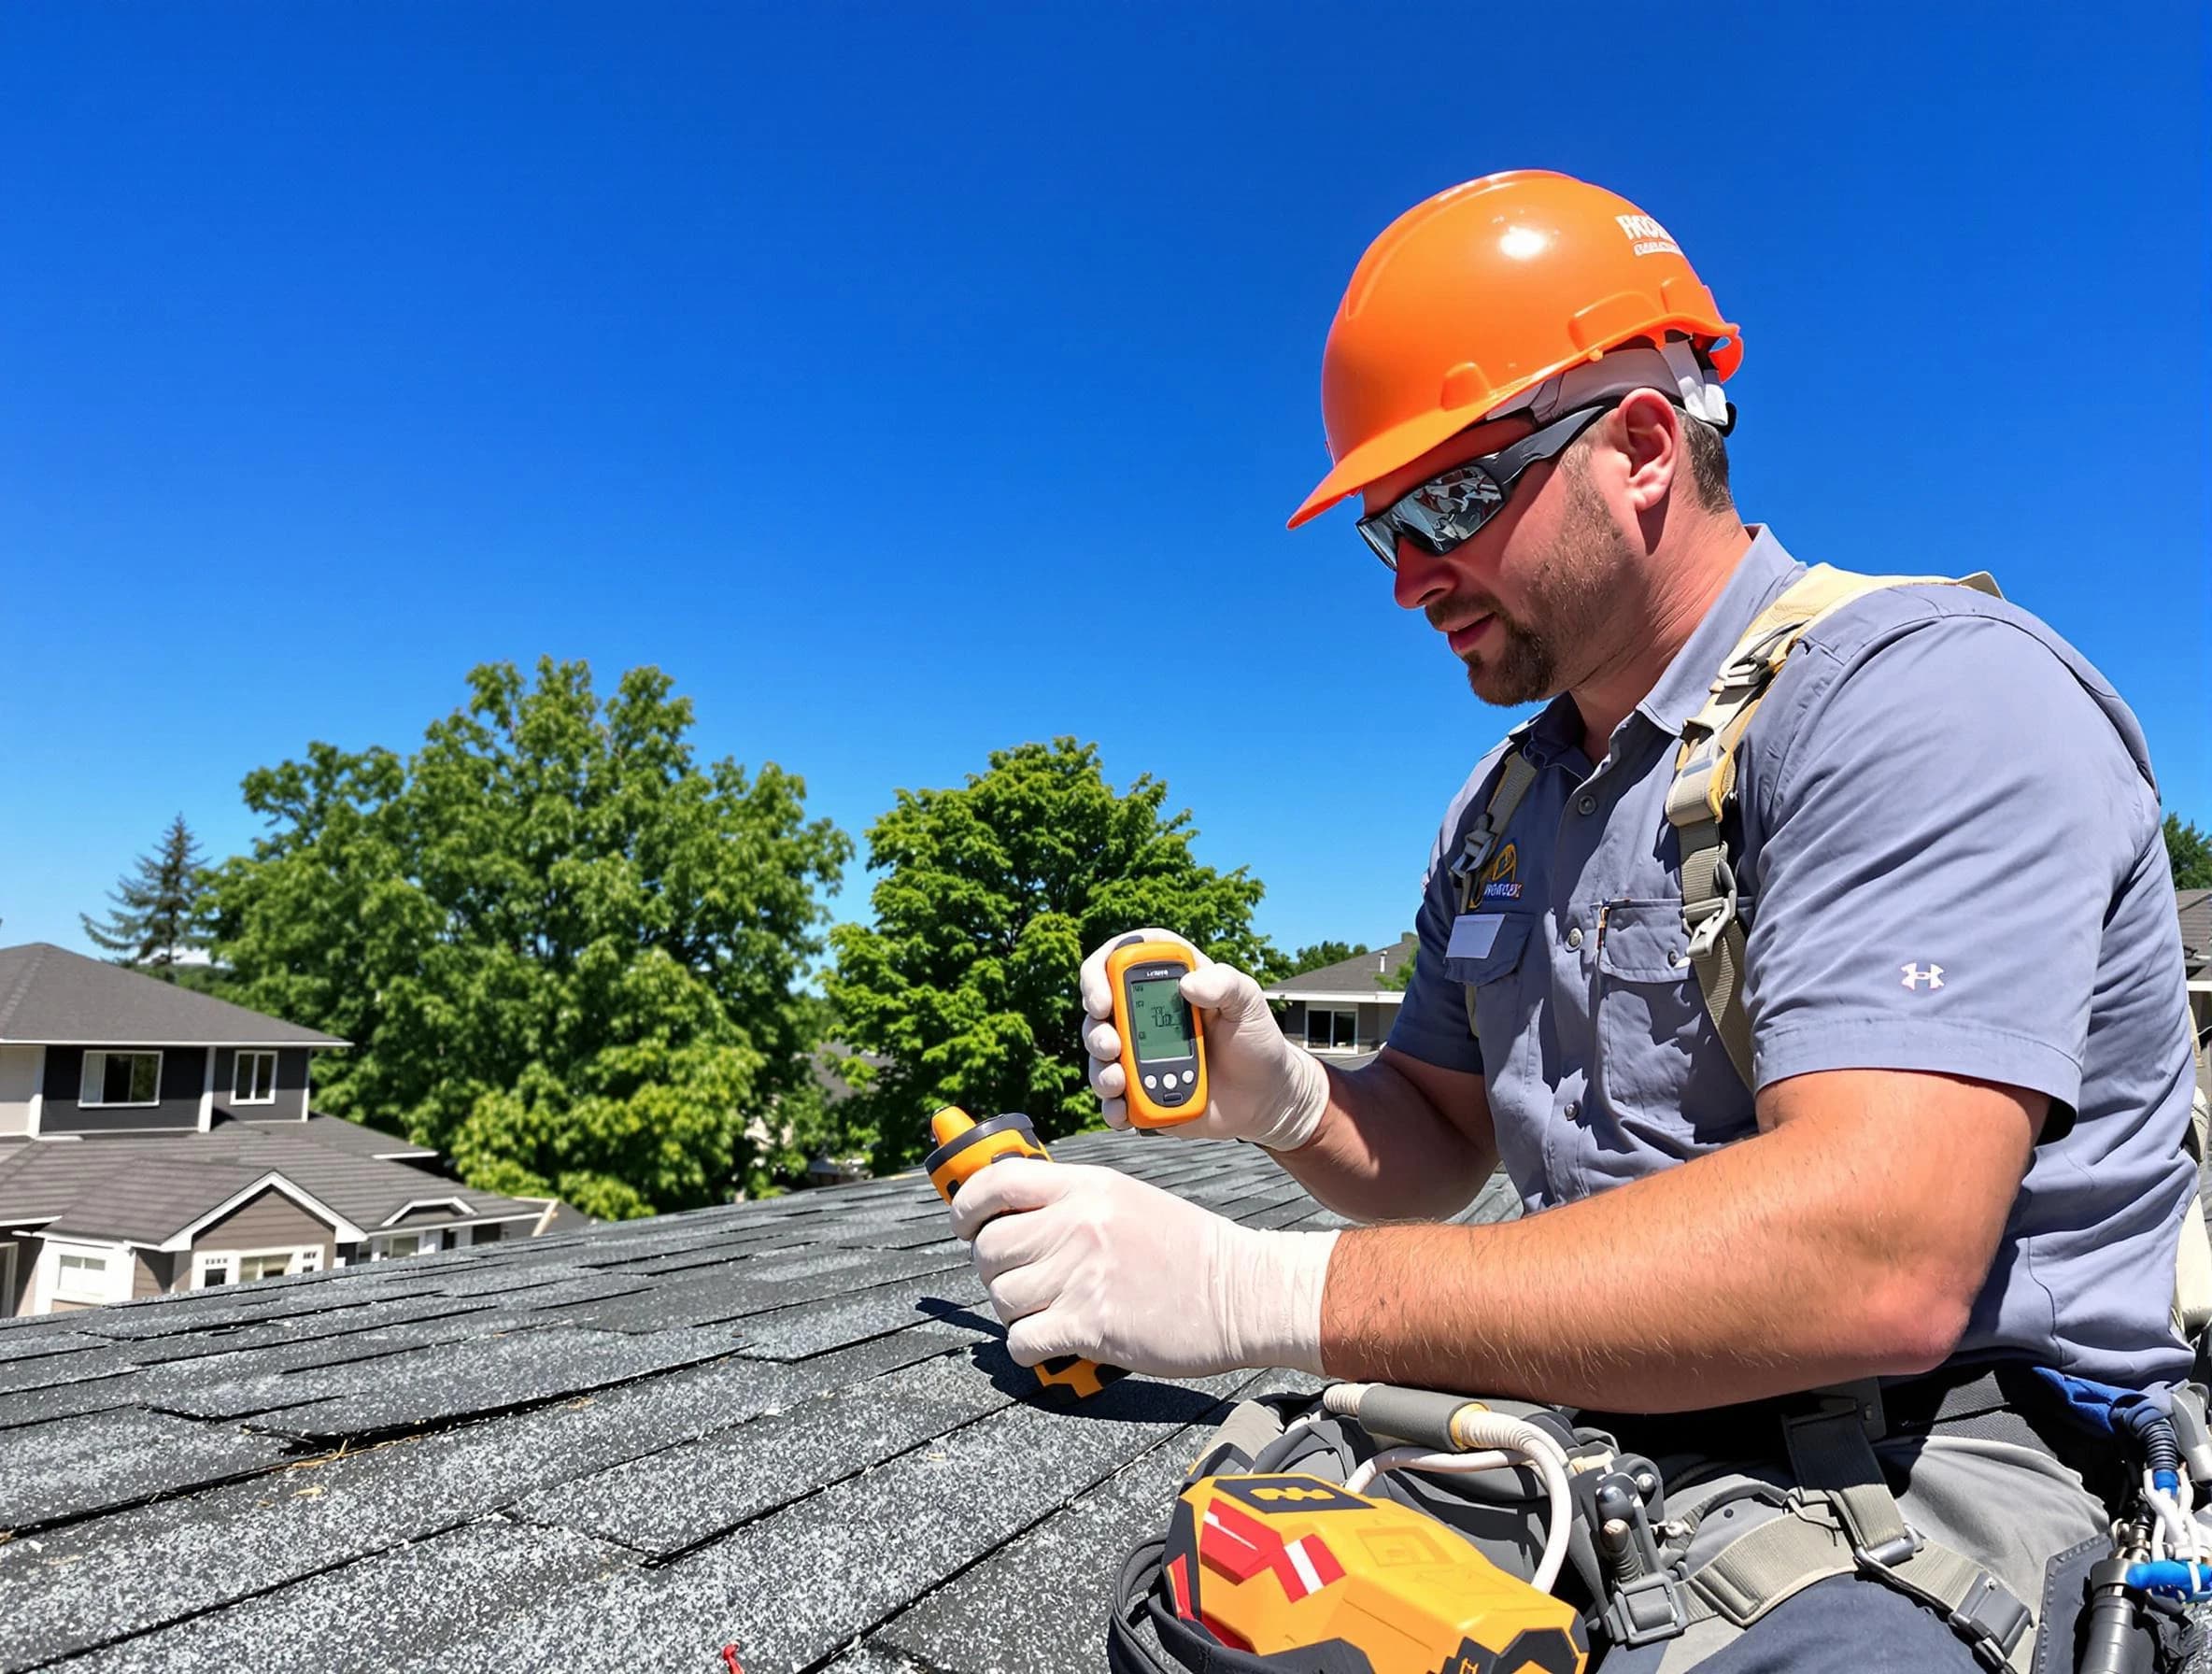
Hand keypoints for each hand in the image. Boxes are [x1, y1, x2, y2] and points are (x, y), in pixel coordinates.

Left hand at [951, 1158, 1337, 1378]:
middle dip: (997, 1269)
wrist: (1242, 1291)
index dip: (966, 1205)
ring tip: (1052, 1311)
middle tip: (1026, 1279)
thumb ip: (1072, 1200)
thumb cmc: (1188, 1249)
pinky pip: (1022, 1341)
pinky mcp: (1089, 1326)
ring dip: (1018, 1311)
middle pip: (988, 1249)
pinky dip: (1031, 1348)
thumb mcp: (1127, 1199)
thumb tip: (1013, 1212)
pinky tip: (1057, 1340)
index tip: (964, 1224)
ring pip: (1001, 1298)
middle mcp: (1076, 1225)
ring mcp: (1080, 1276)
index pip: (996, 1181)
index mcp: (1085, 1187)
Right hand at [1079, 928, 1329, 1148]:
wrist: (1268, 1097)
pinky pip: (1113, 1100)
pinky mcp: (1143, 1092)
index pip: (1119, 961)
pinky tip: (1122, 1109)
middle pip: (1099, 1013)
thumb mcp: (1250, 1003)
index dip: (1099, 973)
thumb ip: (1226, 984)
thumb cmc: (1258, 1042)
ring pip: (1099, 1058)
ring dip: (1100, 1070)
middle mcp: (1146, 1017)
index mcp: (1169, 983)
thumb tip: (1189, 984)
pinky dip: (1111, 1106)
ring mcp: (1141, 1055)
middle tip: (1111, 1046)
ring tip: (1119, 1081)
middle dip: (1095, 1030)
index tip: (1103, 998)